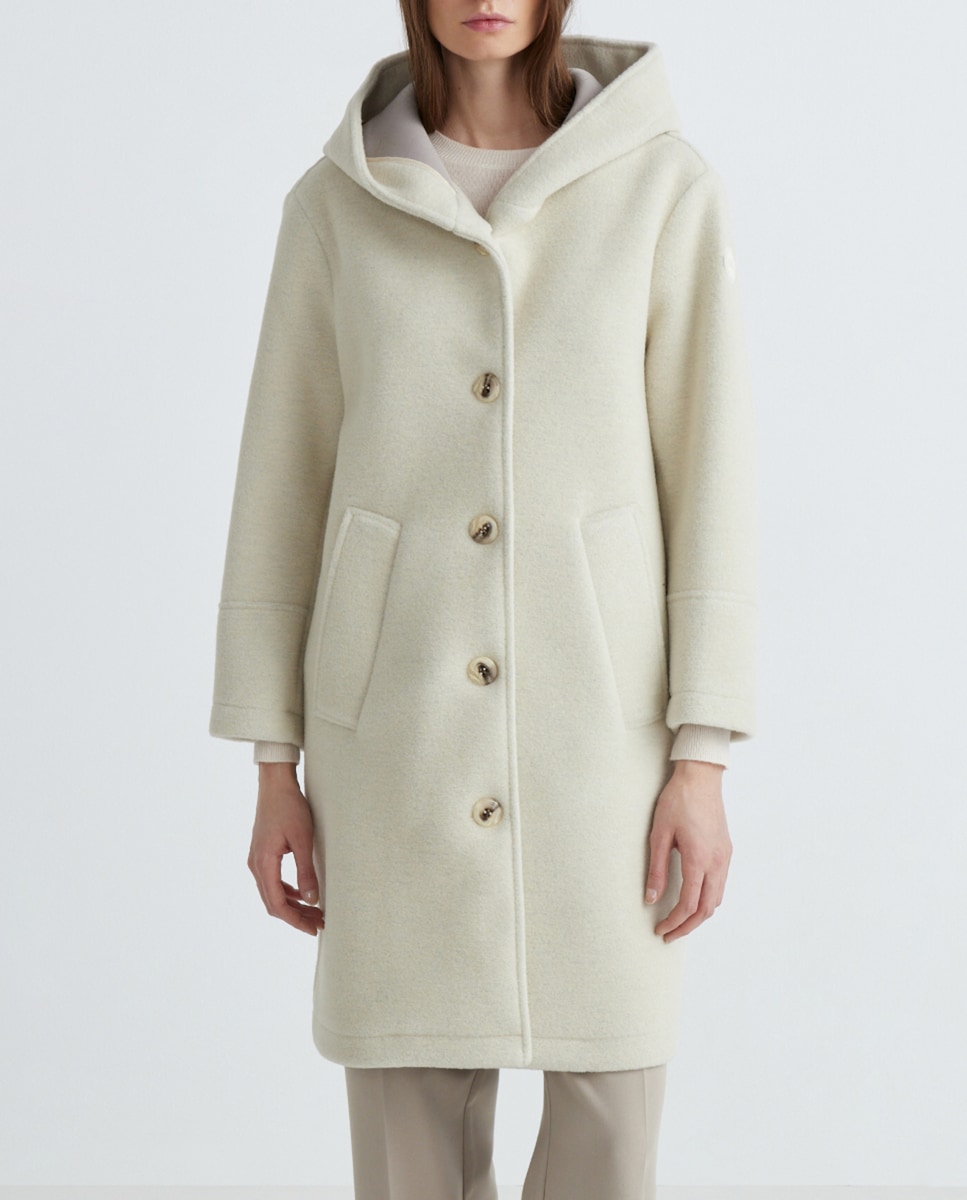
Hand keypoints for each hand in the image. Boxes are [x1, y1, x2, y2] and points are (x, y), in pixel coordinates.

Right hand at [247, 762, 324, 935]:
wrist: (275, 784)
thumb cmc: (290, 807)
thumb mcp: (303, 840)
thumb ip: (306, 871)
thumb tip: (312, 900)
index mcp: (264, 864)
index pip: (277, 905)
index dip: (295, 920)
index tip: (314, 928)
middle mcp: (256, 865)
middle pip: (273, 903)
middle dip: (296, 916)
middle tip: (319, 923)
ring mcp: (257, 859)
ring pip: (272, 893)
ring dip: (293, 905)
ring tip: (314, 912)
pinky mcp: (262, 853)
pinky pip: (272, 881)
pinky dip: (287, 891)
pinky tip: (303, 893)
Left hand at [644, 759, 731, 941]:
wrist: (701, 777)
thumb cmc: (677, 801)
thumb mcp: (659, 834)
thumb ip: (656, 869)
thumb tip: (650, 898)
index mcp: (698, 860)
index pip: (688, 905)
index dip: (674, 922)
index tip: (660, 929)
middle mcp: (717, 862)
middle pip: (707, 909)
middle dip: (688, 926)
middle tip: (669, 935)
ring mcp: (725, 857)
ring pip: (717, 899)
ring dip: (700, 915)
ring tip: (680, 921)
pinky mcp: (726, 850)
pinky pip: (721, 884)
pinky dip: (708, 899)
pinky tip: (694, 899)